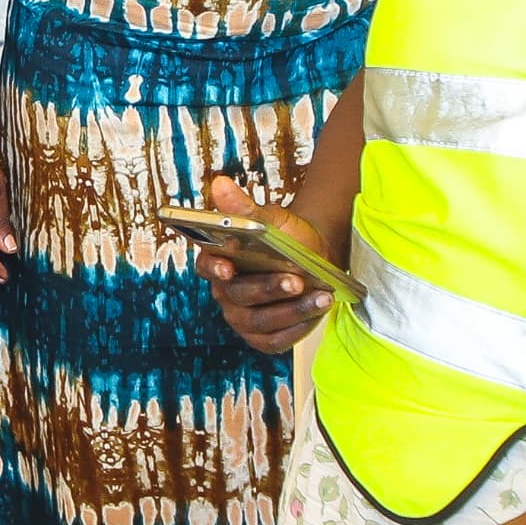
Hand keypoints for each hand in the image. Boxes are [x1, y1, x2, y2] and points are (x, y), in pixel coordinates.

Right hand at [194, 170, 331, 355]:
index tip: (229, 268)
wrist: (315, 258)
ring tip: (320, 296)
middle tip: (295, 280)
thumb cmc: (288, 239)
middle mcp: (225, 292)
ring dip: (291, 310)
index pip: (205, 265)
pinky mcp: (263, 337)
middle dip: (268, 289)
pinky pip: (274, 340)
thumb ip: (245, 208)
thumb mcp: (271, 218)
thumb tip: (220, 185)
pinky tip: (316, 312)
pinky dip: (296, 328)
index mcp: (219, 260)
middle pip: (238, 295)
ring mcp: (242, 318)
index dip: (214, 268)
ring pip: (258, 321)